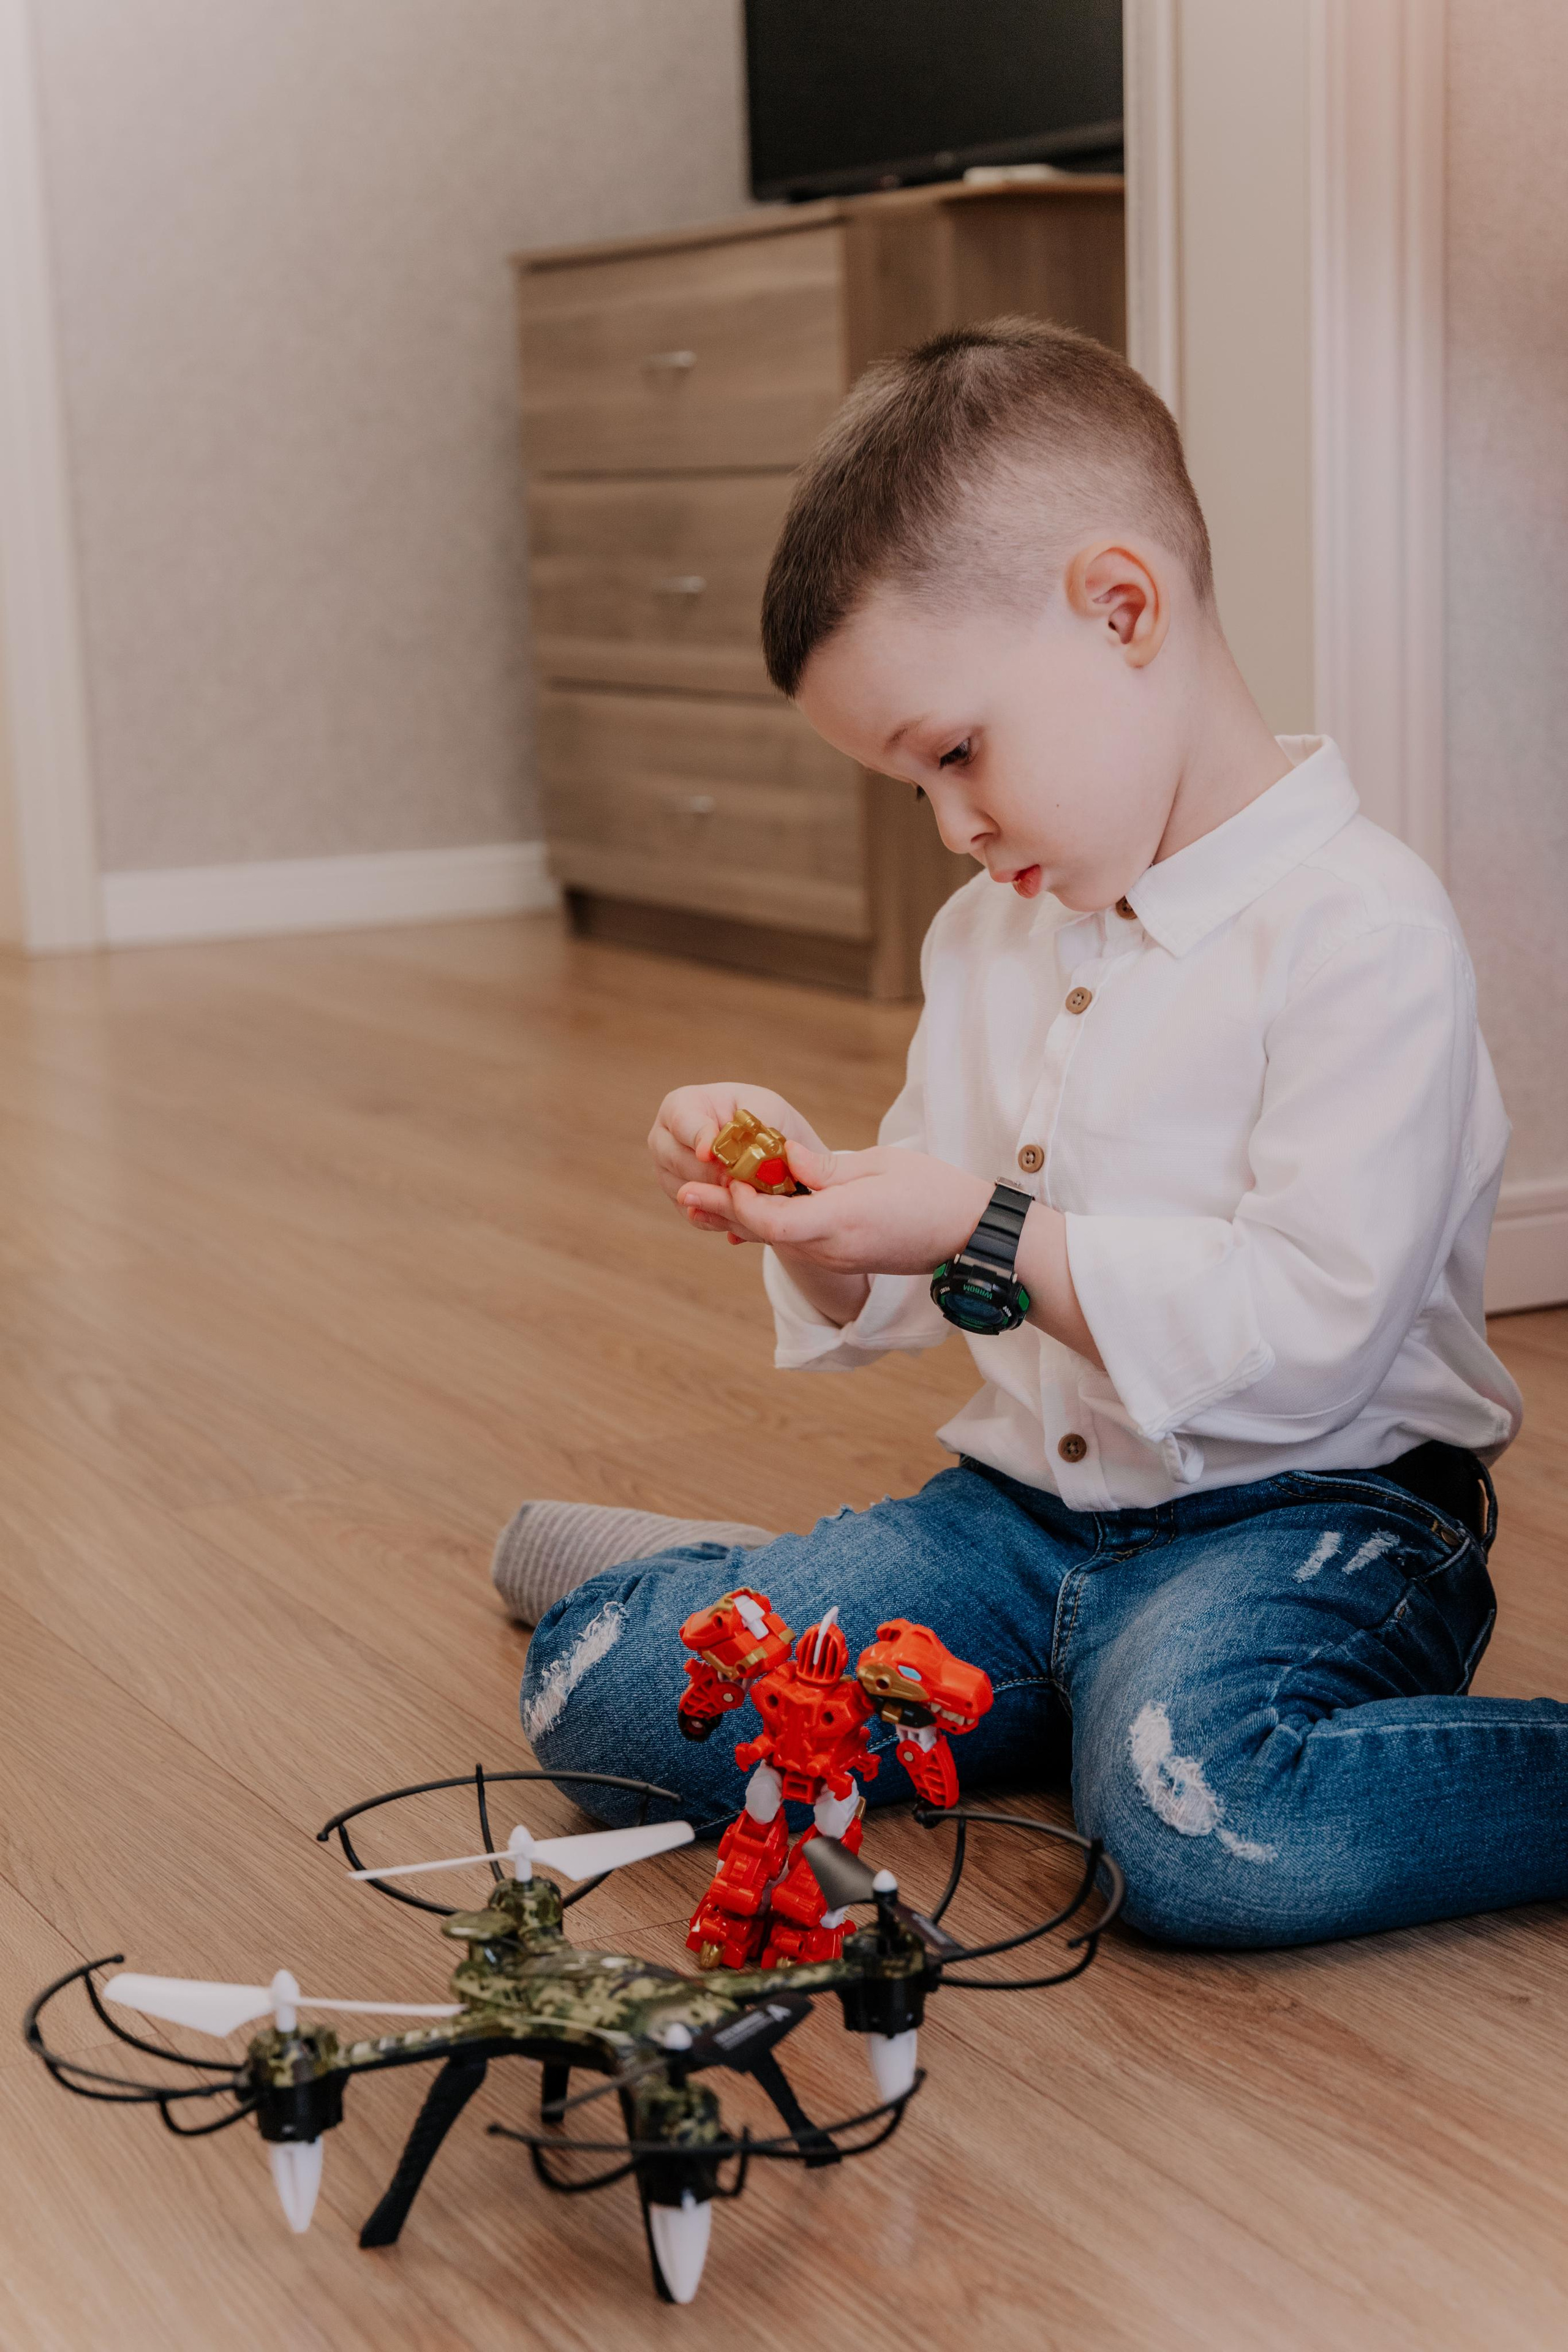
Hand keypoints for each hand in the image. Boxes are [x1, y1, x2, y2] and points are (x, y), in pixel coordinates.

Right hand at [649, 1084, 824, 1240]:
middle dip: (712, 1173)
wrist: (768, 1144)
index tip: (710, 1153)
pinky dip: (720, 1217)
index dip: (698, 1138)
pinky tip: (743, 1212)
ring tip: (747, 1196)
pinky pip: (695, 1215)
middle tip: (740, 1181)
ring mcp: (666, 1172)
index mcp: (680, 1106)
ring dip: (718, 1198)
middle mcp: (664, 1139)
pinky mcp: (679, 1200)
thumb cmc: (762, 1117)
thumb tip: (738, 1155)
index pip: (682, 1122)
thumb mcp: (764, 1109)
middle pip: (678, 1161)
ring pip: (684, 1191)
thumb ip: (751, 1125)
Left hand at [677, 1140, 991, 1276]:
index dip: (740, 1198)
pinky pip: (794, 1243)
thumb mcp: (878, 1166)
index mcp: (838, 1222)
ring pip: (775, 1239)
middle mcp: (830, 1249)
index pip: (771, 1219)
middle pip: (762, 1233)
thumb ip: (824, 1168)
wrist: (971, 1237)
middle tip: (683, 1192)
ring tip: (700, 1200)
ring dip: (740, 1218)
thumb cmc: (933, 1192)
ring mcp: (835, 1259)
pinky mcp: (842, 1259)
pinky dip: (767, 1225)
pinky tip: (748, 1210)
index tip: (724, 1172)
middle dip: (722, 1210)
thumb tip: (783, 1158)